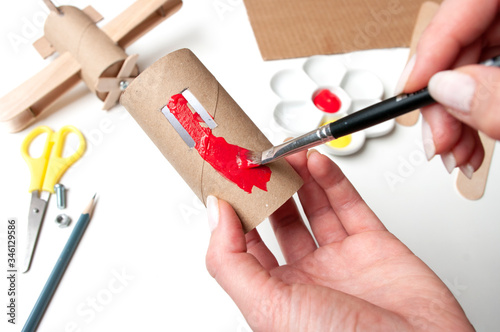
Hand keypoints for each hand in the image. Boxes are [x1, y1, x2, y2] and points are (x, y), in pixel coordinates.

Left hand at [205, 150, 472, 330]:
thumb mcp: (267, 307)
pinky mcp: (374, 245)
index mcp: (276, 293)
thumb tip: (215, 214)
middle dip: (271, 188)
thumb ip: (231, 260)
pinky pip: (349, 204)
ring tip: (287, 152)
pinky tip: (316, 162)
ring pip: (315, 206)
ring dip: (300, 177)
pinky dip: (333, 180)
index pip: (246, 242)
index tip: (231, 180)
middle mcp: (307, 275)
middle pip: (281, 219)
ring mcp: (341, 258)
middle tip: (261, 160)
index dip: (238, 209)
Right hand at [396, 0, 499, 177]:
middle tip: (436, 137)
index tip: (409, 91)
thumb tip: (446, 90)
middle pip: (459, 45)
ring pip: (467, 70)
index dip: (429, 49)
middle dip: (440, 99)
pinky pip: (482, 85)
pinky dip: (470, 118)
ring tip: (452, 151)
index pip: (464, 6)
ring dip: (451, 118)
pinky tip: (465, 143)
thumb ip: (499, 98)